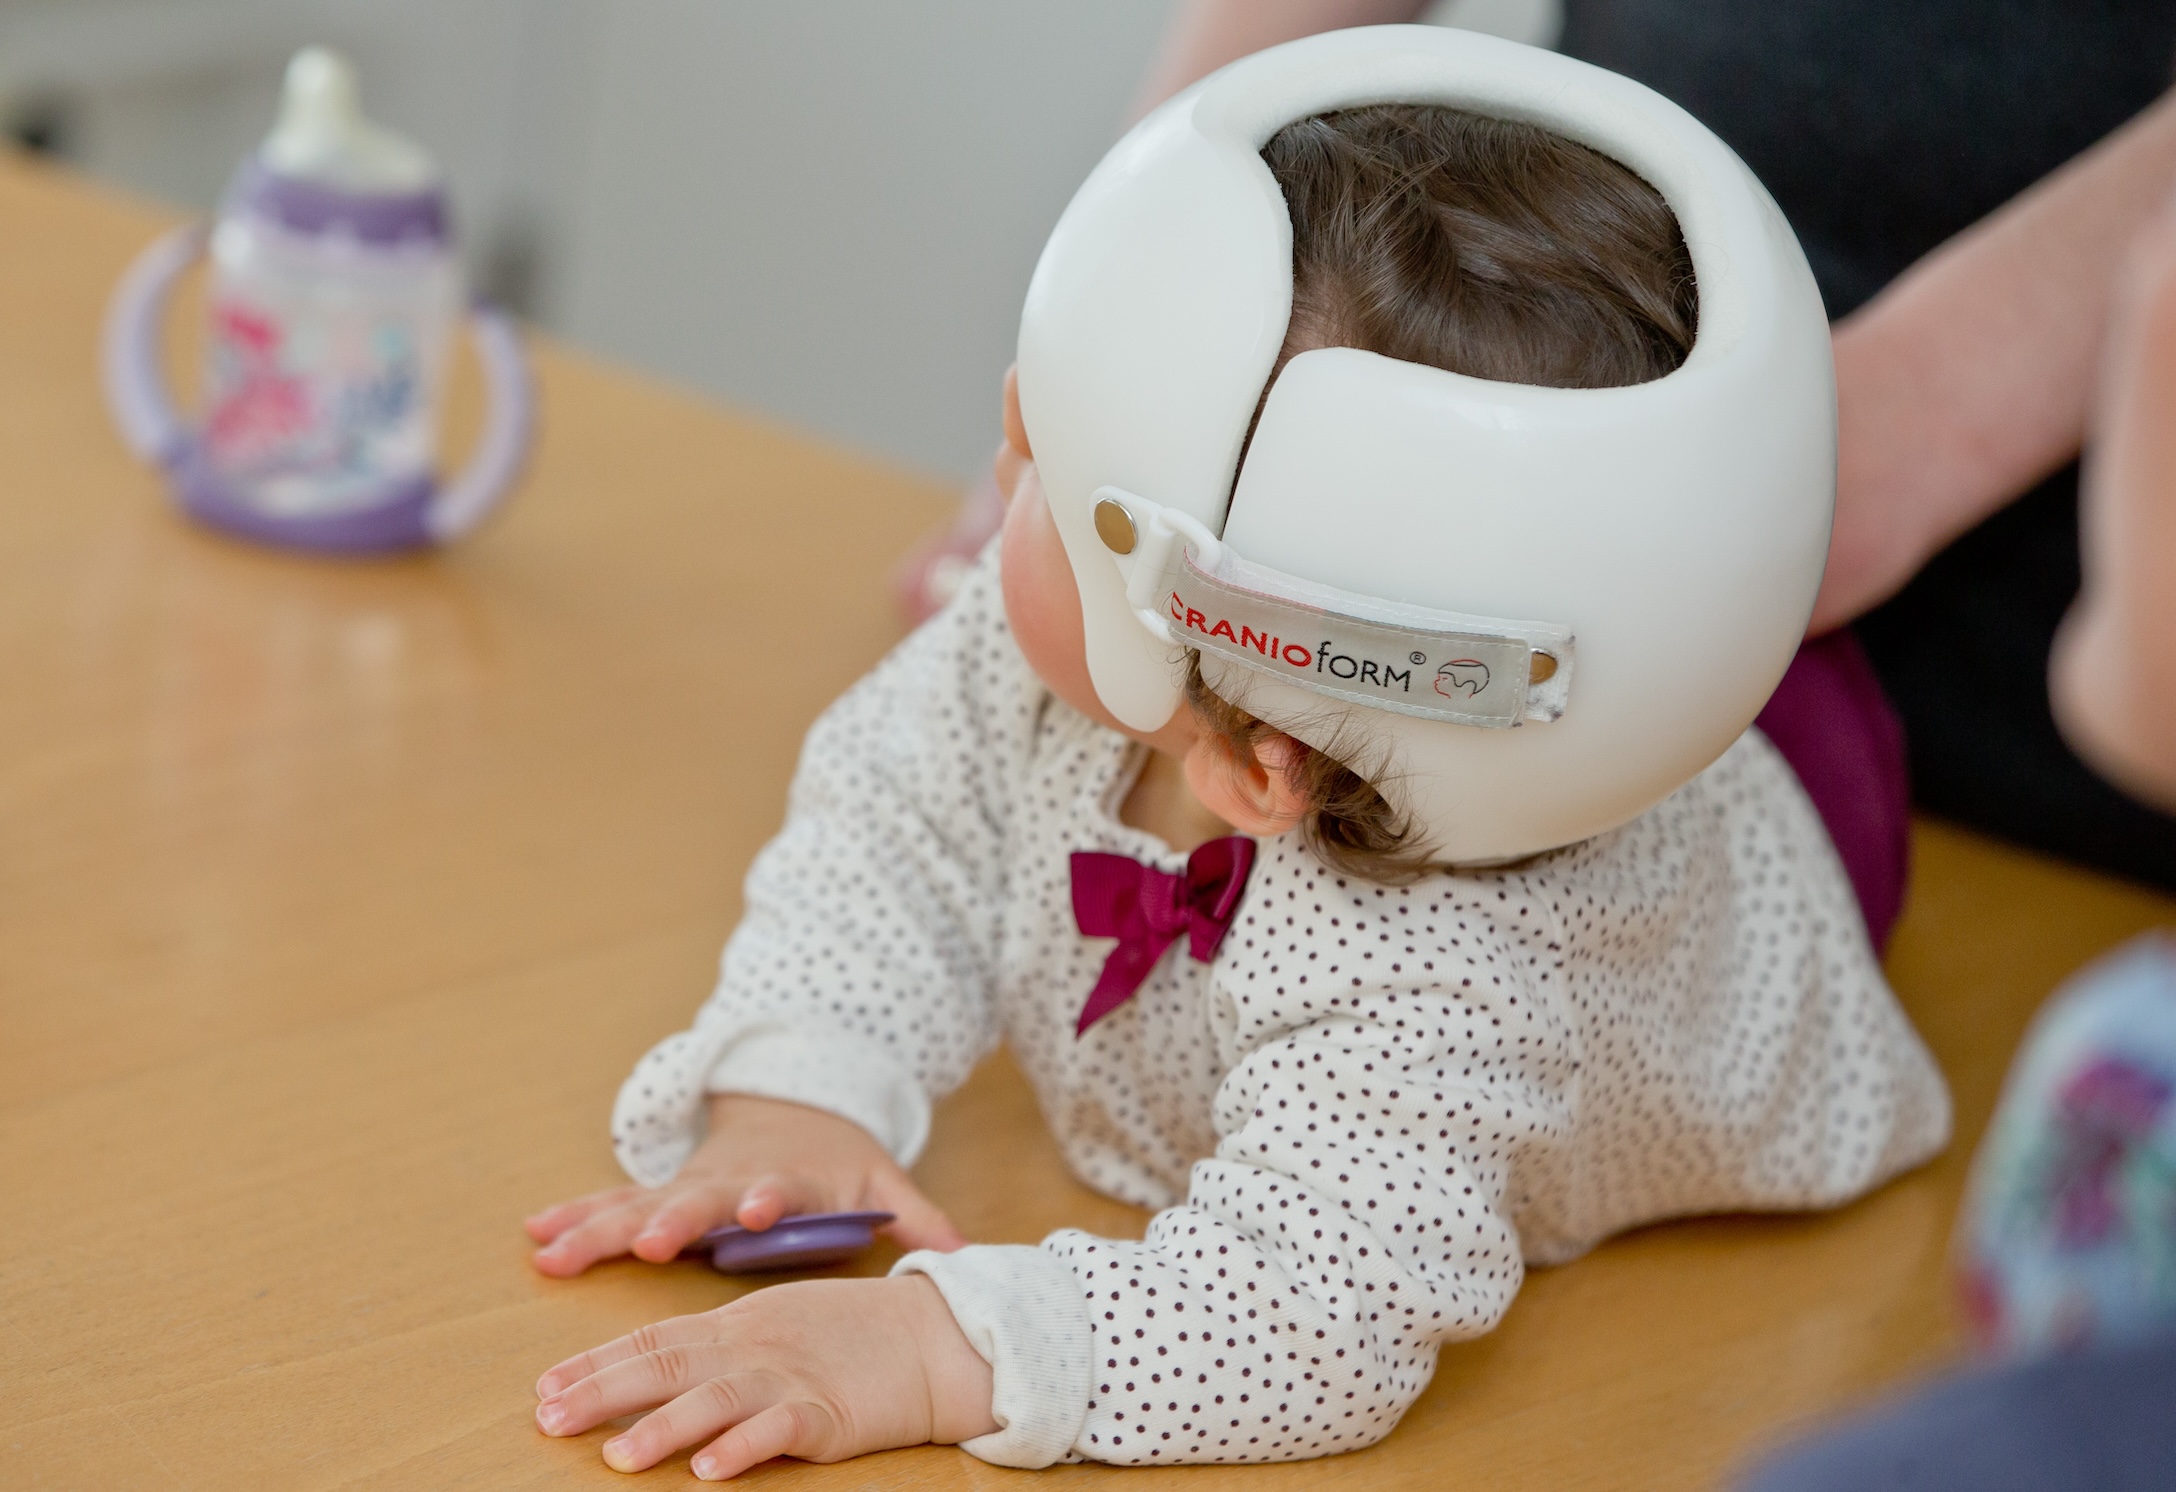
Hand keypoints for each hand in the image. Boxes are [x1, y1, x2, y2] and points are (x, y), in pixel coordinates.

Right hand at [525, 1094, 963, 1276]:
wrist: (793, 1107)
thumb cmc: (836, 1159)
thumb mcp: (878, 1178)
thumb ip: (917, 1215)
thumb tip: (969, 1252)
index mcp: (785, 1178)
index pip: (779, 1189)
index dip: (770, 1199)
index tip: (759, 1208)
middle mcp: (729, 1180)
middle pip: (698, 1200)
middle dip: (672, 1218)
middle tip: (648, 1241)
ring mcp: (689, 1185)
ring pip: (638, 1205)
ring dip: (598, 1229)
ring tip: (554, 1252)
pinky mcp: (660, 1191)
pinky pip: (610, 1204)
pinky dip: (574, 1216)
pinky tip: (535, 1233)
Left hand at [534, 1273, 998, 1479]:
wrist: (933, 1337)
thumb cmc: (852, 1335)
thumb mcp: (775, 1327)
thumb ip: (718, 1347)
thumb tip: (655, 1375)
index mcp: (737, 1323)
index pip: (653, 1338)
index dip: (597, 1362)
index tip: (545, 1387)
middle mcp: (753, 1346)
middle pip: (667, 1365)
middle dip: (603, 1392)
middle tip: (549, 1419)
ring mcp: (790, 1377)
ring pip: (714, 1399)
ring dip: (662, 1429)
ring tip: (617, 1457)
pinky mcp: (827, 1412)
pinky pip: (778, 1429)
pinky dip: (742, 1447)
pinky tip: (709, 1470)